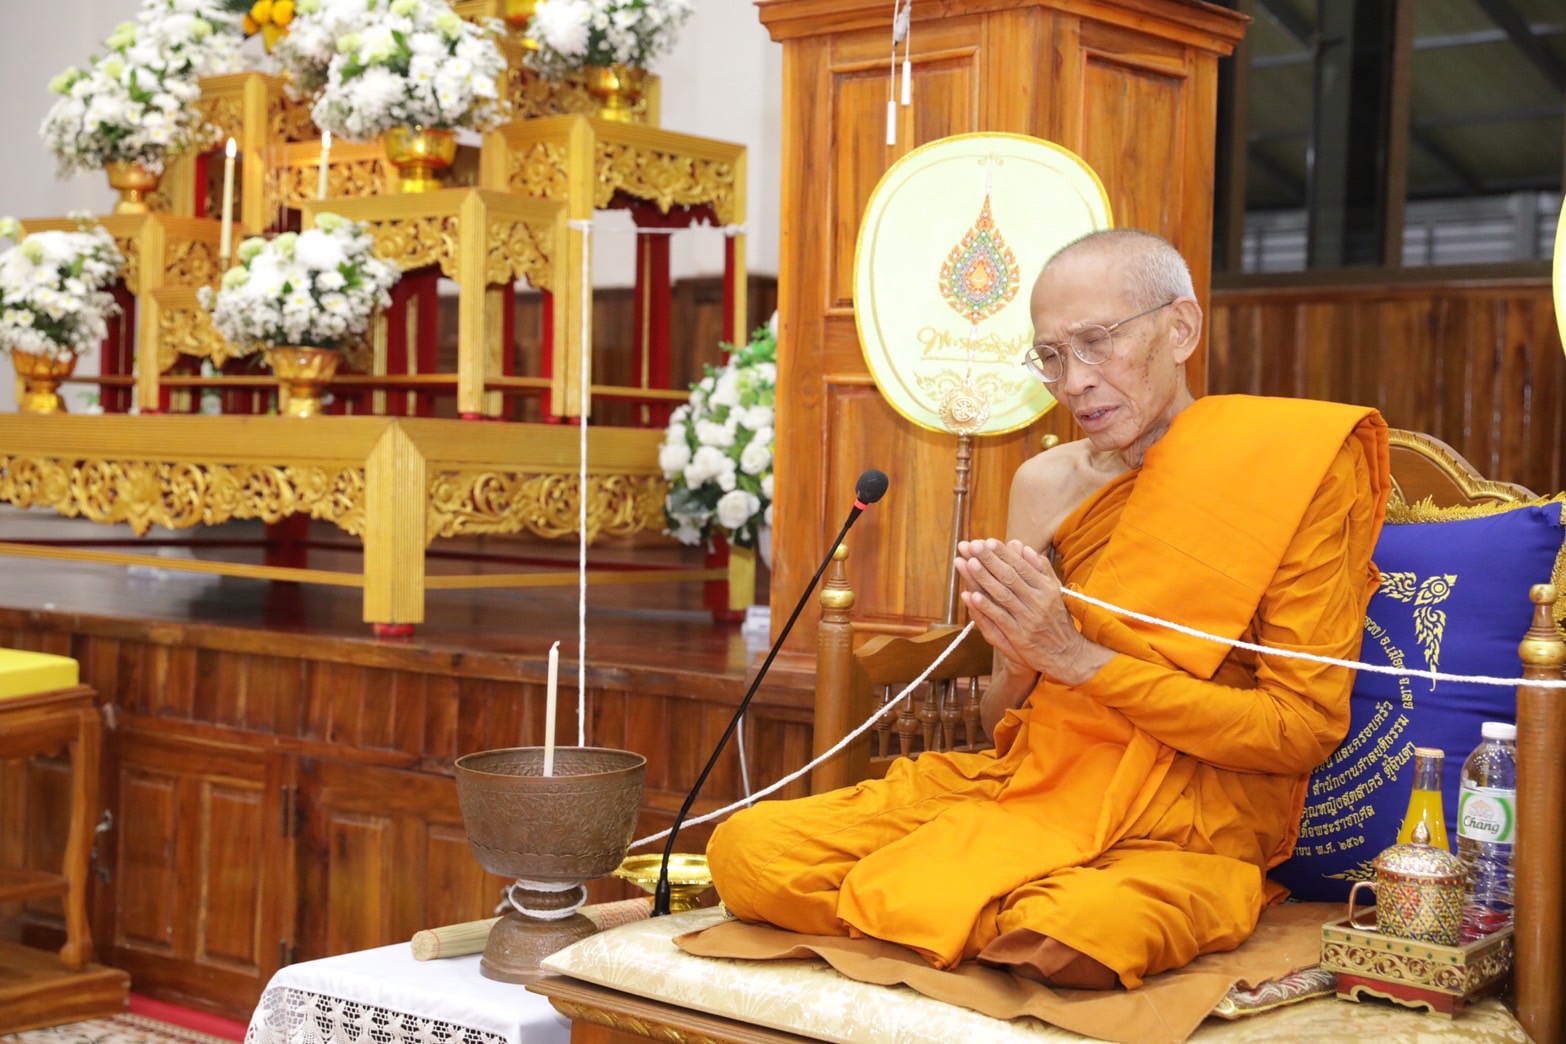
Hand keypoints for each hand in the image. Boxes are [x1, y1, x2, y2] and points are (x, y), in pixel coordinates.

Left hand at [955, 538, 1111, 686]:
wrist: (1067, 654)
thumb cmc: (1058, 620)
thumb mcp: (1055, 591)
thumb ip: (1040, 569)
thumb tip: (1023, 547)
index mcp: (1046, 588)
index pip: (1021, 566)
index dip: (1004, 554)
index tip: (988, 541)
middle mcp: (1038, 601)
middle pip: (1010, 577)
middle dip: (990, 560)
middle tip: (973, 546)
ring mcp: (1028, 619)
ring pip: (1003, 595)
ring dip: (984, 579)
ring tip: (969, 563)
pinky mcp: (1019, 636)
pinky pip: (1000, 618)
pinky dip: (986, 607)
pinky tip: (972, 596)